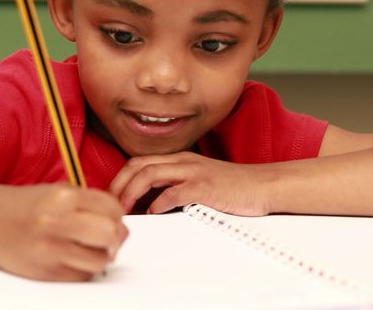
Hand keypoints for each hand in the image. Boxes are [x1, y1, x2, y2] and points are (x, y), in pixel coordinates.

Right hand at [0, 184, 127, 280]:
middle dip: (114, 237)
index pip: (112, 208)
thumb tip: (122, 230)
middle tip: (106, 237)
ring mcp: (50, 249)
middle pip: (109, 234)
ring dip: (101, 256)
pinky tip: (72, 257)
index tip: (109, 218)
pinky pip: (82, 276)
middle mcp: (57, 221)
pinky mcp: (46, 272)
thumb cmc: (24, 206)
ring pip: (100, 260)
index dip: (116, 215)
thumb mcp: (58, 192)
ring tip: (88, 248)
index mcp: (63, 196)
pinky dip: (84, 269)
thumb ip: (91, 204)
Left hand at [109, 152, 272, 215]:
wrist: (262, 186)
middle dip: (119, 183)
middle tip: (110, 204)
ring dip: (132, 191)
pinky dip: (159, 202)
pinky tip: (154, 212)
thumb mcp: (198, 182)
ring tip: (124, 208)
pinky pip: (175, 191)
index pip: (140, 162)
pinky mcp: (204, 186)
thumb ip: (174, 187)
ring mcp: (193, 172)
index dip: (120, 178)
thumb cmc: (231, 188)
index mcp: (179, 160)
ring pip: (151, 173)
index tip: (111, 196)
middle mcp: (183, 161)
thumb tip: (149, 204)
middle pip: (139, 165)